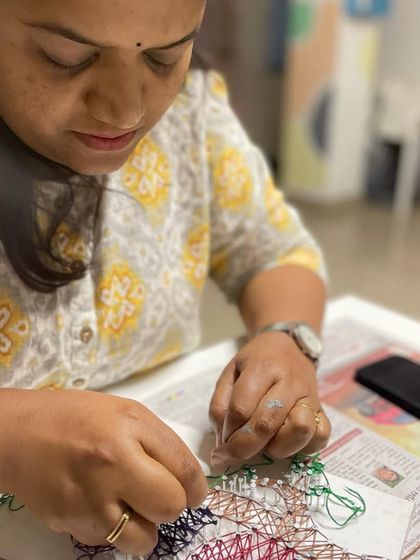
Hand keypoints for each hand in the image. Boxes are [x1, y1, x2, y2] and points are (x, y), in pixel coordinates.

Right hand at [0, 389, 207, 555]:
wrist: (20, 435)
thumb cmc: (77, 417)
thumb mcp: (127, 413)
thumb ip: (160, 442)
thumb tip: (188, 478)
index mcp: (129, 430)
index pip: (184, 470)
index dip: (197, 486)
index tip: (195, 491)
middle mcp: (110, 467)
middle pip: (170, 507)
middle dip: (172, 503)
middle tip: (159, 492)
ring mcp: (88, 502)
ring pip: (143, 540)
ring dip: (145, 525)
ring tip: (130, 503)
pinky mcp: (70, 525)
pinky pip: (110, 542)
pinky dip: (114, 528)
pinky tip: (101, 503)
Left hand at [209, 332, 330, 465]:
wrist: (289, 347)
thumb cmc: (255, 362)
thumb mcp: (230, 373)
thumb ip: (220, 406)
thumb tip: (223, 442)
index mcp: (263, 367)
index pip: (241, 407)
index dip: (227, 431)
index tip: (220, 443)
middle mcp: (290, 382)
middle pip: (266, 423)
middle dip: (243, 447)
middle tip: (230, 455)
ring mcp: (310, 397)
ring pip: (299, 430)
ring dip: (276, 446)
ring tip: (264, 443)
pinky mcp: (323, 411)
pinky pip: (319, 438)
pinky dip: (302, 447)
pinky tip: (285, 441)